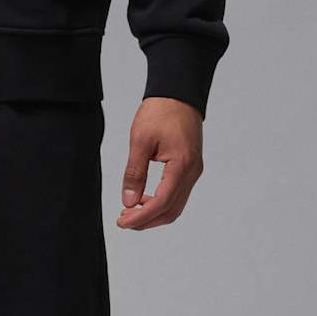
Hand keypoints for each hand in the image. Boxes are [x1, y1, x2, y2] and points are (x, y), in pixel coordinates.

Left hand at [116, 97, 202, 229]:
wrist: (178, 94)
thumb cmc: (161, 111)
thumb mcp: (140, 141)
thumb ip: (135, 173)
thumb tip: (129, 201)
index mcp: (182, 166)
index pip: (162, 203)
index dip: (141, 217)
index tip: (122, 222)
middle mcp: (192, 172)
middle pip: (172, 210)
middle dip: (147, 220)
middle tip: (124, 220)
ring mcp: (194, 170)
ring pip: (176, 205)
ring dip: (154, 212)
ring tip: (130, 210)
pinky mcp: (190, 167)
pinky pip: (177, 193)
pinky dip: (161, 201)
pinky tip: (143, 198)